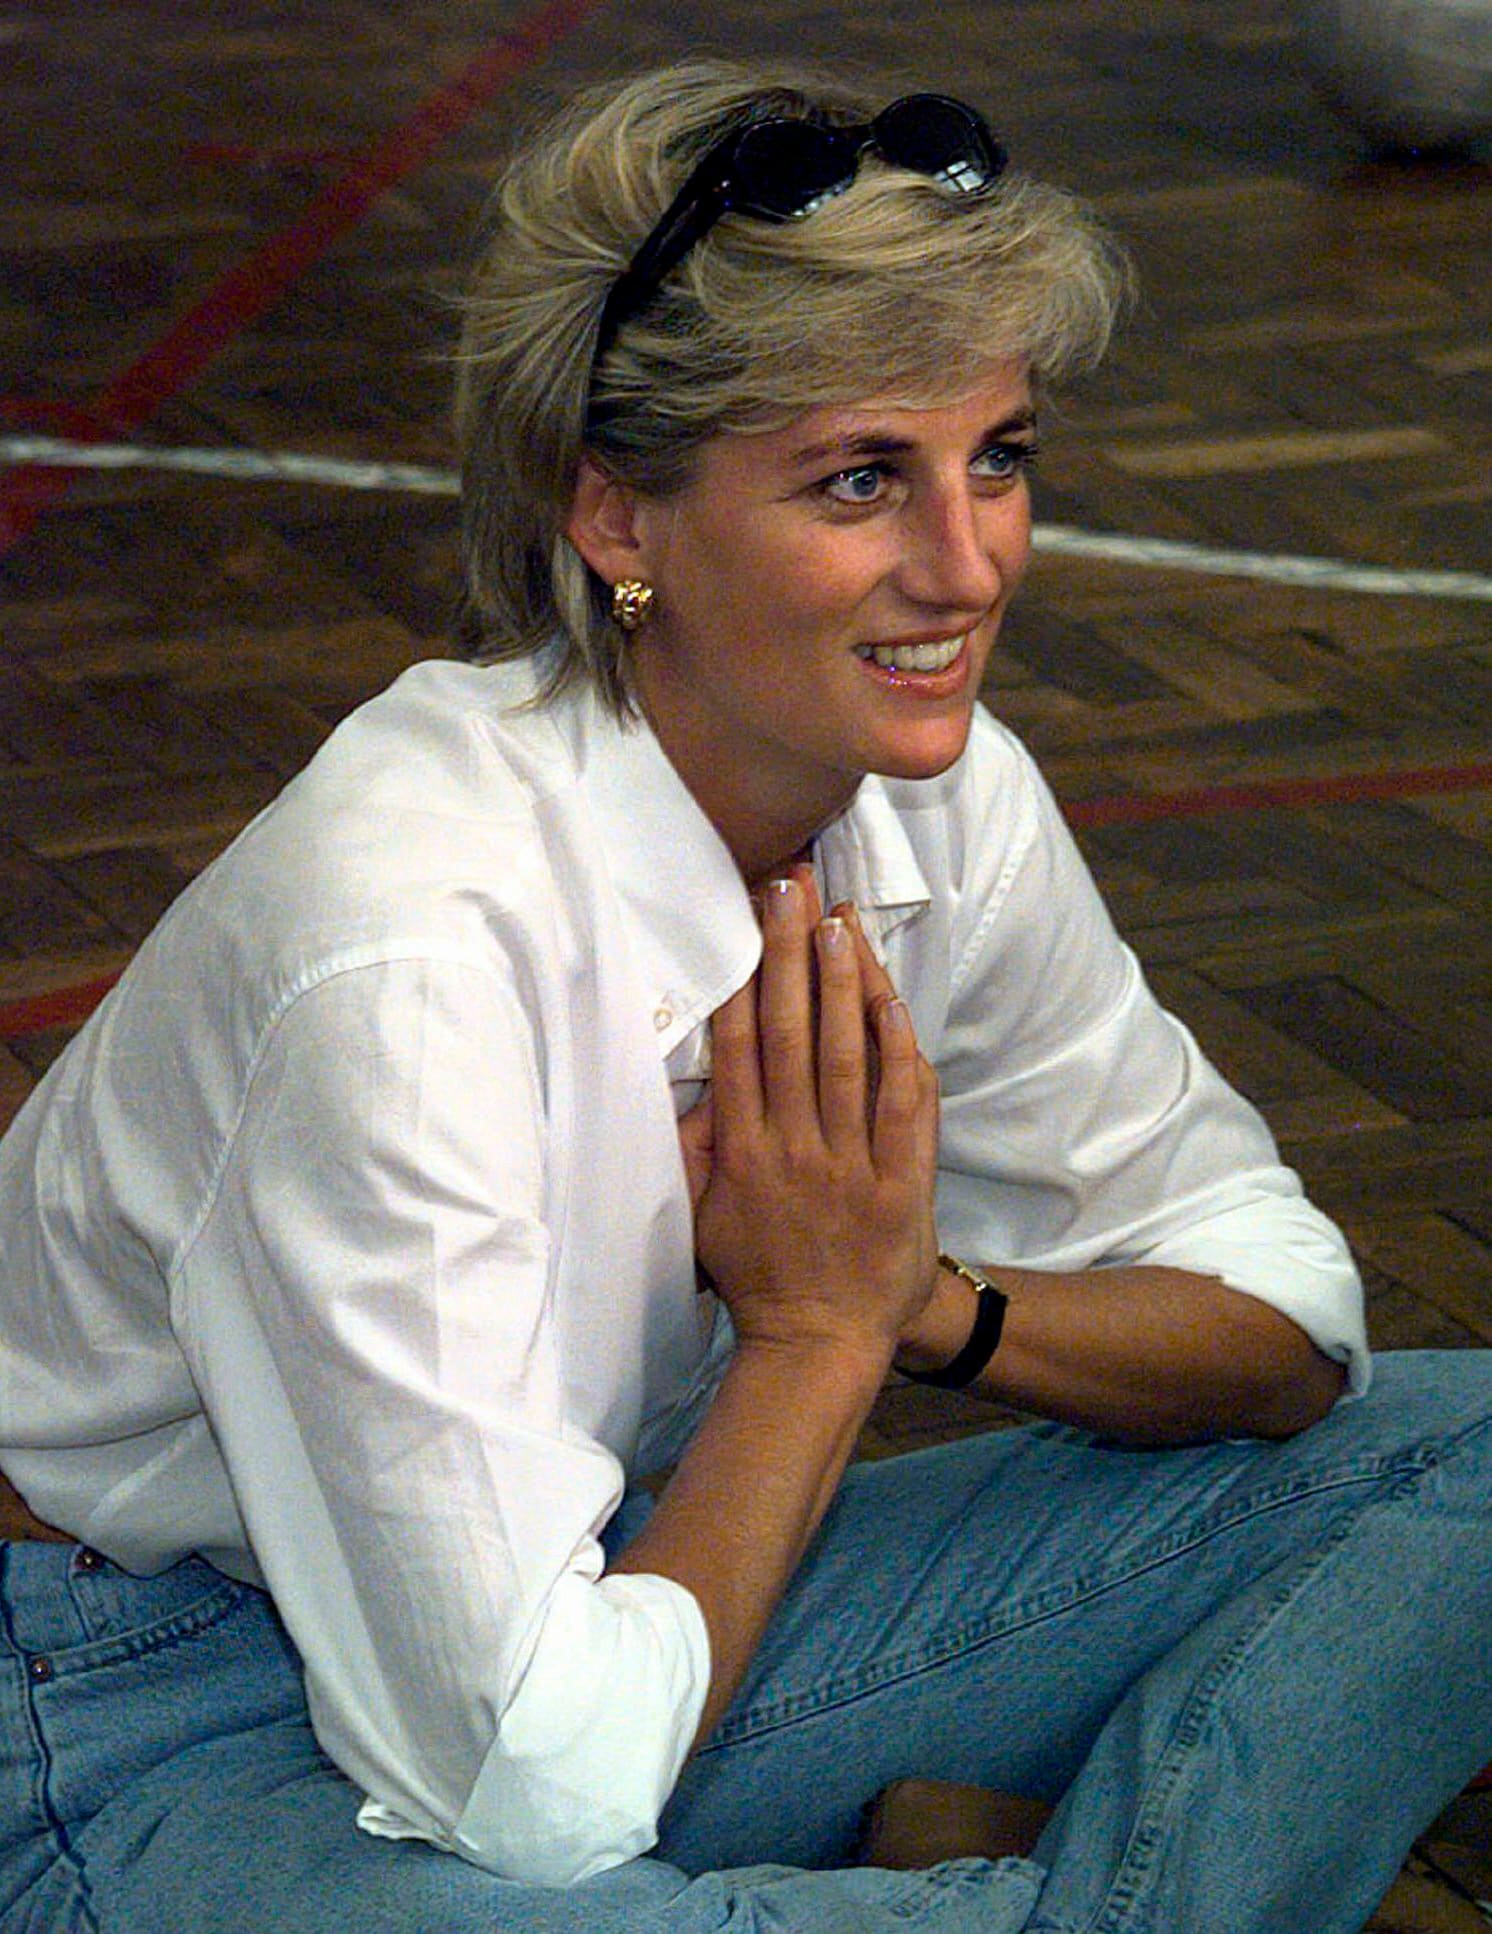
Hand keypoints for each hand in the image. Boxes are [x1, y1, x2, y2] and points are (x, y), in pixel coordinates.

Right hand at [681, 874, 940, 1366]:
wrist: (819, 1344)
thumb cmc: (758, 1276)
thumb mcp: (704, 1215)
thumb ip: (696, 1150)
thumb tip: (685, 1089)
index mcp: (743, 1151)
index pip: (741, 1045)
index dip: (746, 975)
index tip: (751, 919)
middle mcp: (792, 1149)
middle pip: (790, 1033)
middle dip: (791, 953)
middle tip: (792, 887)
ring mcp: (849, 1166)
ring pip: (845, 1058)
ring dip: (842, 985)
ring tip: (838, 922)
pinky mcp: (899, 1186)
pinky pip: (903, 1108)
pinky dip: (899, 1052)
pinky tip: (892, 1002)